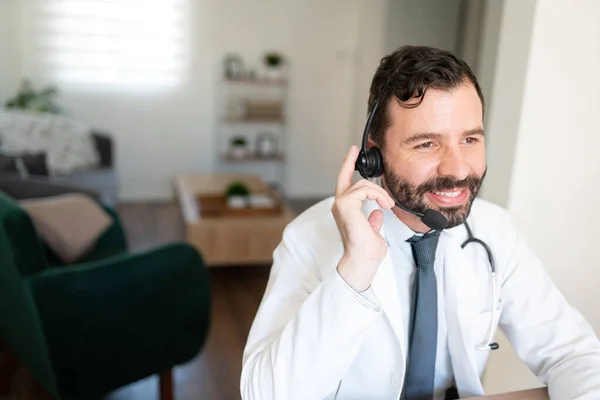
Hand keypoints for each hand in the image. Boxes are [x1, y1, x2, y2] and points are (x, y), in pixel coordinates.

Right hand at [332, 145, 394, 291]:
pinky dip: (377, 195)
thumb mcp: (373, 232)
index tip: (353, 153)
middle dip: (353, 165)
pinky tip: (384, 205)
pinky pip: (363, 189)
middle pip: (346, 178)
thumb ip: (373, 220)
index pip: (345, 185)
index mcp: (345, 210)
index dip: (348, 167)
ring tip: (388, 205)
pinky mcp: (345, 204)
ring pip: (362, 184)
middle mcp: (339, 205)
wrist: (363, 260)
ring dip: (379, 193)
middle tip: (359, 157)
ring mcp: (340, 204)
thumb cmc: (366, 251)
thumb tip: (377, 213)